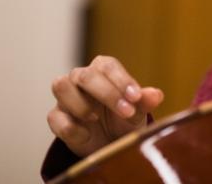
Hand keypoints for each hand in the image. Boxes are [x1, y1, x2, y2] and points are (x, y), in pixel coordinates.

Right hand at [46, 55, 163, 156]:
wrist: (108, 145)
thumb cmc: (123, 120)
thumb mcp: (137, 113)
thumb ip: (145, 102)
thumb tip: (156, 95)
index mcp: (102, 70)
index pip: (108, 66)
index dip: (122, 80)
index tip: (136, 97)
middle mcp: (81, 78)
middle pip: (85, 75)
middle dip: (107, 94)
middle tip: (126, 111)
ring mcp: (66, 97)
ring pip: (61, 86)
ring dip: (81, 104)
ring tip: (96, 118)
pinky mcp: (56, 117)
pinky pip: (55, 116)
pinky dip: (70, 127)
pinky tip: (86, 135)